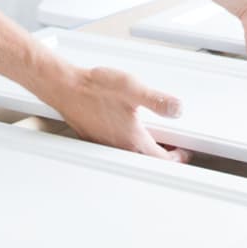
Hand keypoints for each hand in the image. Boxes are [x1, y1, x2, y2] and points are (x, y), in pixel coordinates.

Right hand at [47, 63, 186, 161]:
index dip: (177, 157)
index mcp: (133, 139)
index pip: (162, 159)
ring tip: (150, 138)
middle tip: (170, 148)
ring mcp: (104, 142)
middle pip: (146, 160)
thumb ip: (158, 101)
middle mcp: (119, 145)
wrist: (64, 87)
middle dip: (161, 155)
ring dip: (142, 150)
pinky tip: (123, 127)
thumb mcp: (132, 88)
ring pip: (129, 155)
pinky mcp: (92, 136)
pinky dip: (124, 143)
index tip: (182, 152)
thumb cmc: (93, 88)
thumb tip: (177, 109)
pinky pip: (114, 146)